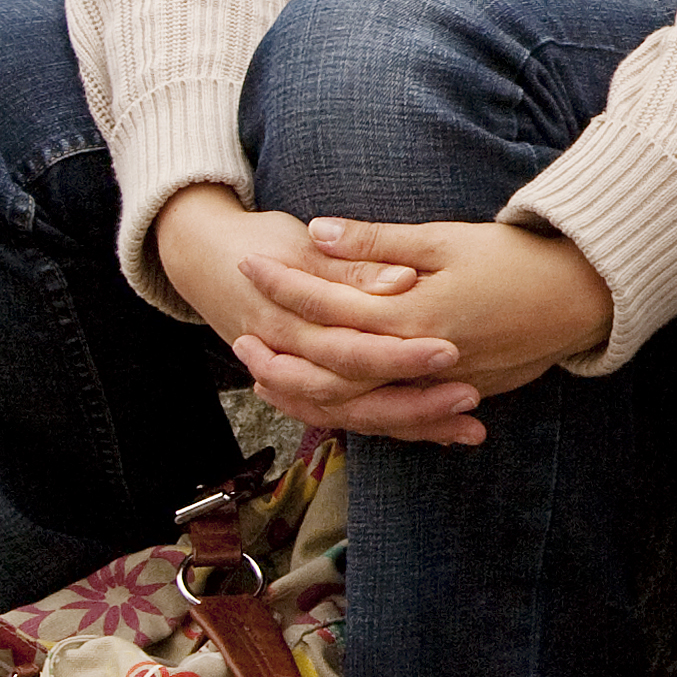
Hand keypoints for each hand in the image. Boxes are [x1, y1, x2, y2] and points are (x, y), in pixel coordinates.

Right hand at [152, 187, 476, 443]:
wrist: (204, 258)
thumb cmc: (261, 242)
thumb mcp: (299, 244)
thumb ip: (352, 266)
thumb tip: (401, 280)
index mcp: (289, 323)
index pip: (349, 349)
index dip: (398, 354)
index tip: (450, 349)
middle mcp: (293, 360)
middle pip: (355, 396)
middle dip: (413, 403)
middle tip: (471, 394)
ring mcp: (301, 379)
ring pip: (357, 416)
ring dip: (413, 425)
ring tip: (470, 429)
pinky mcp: (314, 388)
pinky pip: (355, 416)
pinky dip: (398, 426)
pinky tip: (445, 434)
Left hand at [242, 219, 619, 446]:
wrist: (583, 295)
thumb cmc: (516, 257)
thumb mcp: (445, 239)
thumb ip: (377, 243)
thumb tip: (317, 232)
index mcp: (411, 315)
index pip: (328, 305)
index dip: (284, 284)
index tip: (249, 264)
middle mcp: (418, 359)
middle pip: (329, 370)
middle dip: (280, 355)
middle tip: (240, 339)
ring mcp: (437, 384)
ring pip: (357, 402)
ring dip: (309, 390)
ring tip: (271, 376)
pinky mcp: (457, 393)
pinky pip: (394, 413)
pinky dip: (356, 409)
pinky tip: (335, 402)